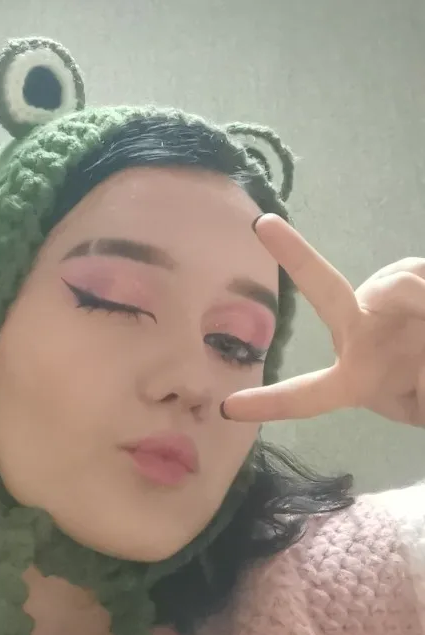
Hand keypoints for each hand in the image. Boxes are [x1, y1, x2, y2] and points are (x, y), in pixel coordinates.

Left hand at [223, 215, 424, 426]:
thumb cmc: (420, 385)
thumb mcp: (419, 405)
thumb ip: (420, 390)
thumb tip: (422, 349)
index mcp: (352, 378)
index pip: (307, 395)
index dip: (273, 404)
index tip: (230, 408)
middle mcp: (355, 332)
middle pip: (325, 293)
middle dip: (296, 259)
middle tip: (264, 225)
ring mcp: (377, 298)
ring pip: (402, 283)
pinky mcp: (404, 272)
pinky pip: (419, 273)